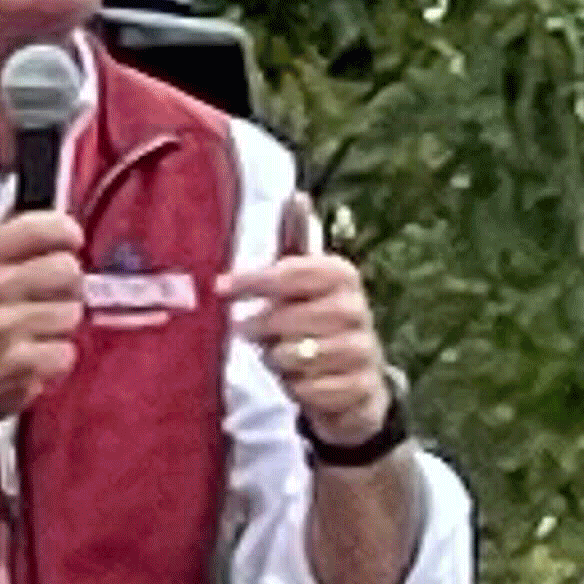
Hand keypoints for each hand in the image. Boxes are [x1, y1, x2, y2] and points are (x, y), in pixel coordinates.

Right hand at [0, 210, 84, 436]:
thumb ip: (6, 254)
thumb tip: (60, 232)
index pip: (38, 227)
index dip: (65, 233)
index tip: (71, 242)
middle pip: (68, 269)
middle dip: (68, 286)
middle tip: (51, 299)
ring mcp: (5, 328)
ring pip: (72, 313)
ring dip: (59, 327)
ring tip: (32, 335)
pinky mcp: (21, 364)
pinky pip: (67, 352)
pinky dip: (54, 360)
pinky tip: (30, 360)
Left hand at [224, 193, 390, 442]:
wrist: (357, 380)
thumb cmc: (318, 321)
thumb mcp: (307, 282)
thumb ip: (297, 241)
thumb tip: (298, 194)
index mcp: (342, 276)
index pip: (291, 272)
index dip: (254, 280)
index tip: (221, 287)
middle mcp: (358, 309)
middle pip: (286, 318)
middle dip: (262, 328)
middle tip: (249, 331)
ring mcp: (363, 350)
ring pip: (294, 356)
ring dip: (279, 361)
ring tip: (283, 356)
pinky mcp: (362, 388)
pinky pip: (309, 389)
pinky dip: (297, 388)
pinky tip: (301, 381)